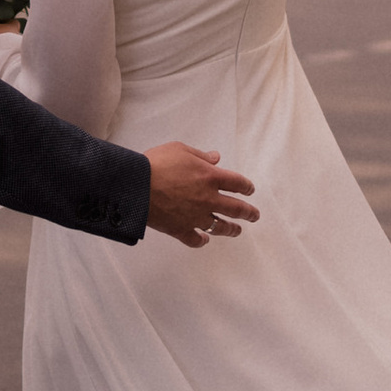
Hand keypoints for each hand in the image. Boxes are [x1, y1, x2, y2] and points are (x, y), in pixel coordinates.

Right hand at [142, 142, 257, 246]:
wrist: (135, 186)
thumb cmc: (156, 164)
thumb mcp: (180, 149)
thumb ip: (200, 155)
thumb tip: (215, 158)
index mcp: (210, 177)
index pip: (237, 183)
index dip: (246, 186)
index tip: (250, 190)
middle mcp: (208, 199)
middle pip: (236, 209)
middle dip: (248, 212)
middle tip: (254, 215)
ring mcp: (196, 217)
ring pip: (220, 227)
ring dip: (231, 229)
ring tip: (237, 231)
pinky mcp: (181, 229)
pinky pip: (195, 240)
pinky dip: (201, 241)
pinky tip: (204, 240)